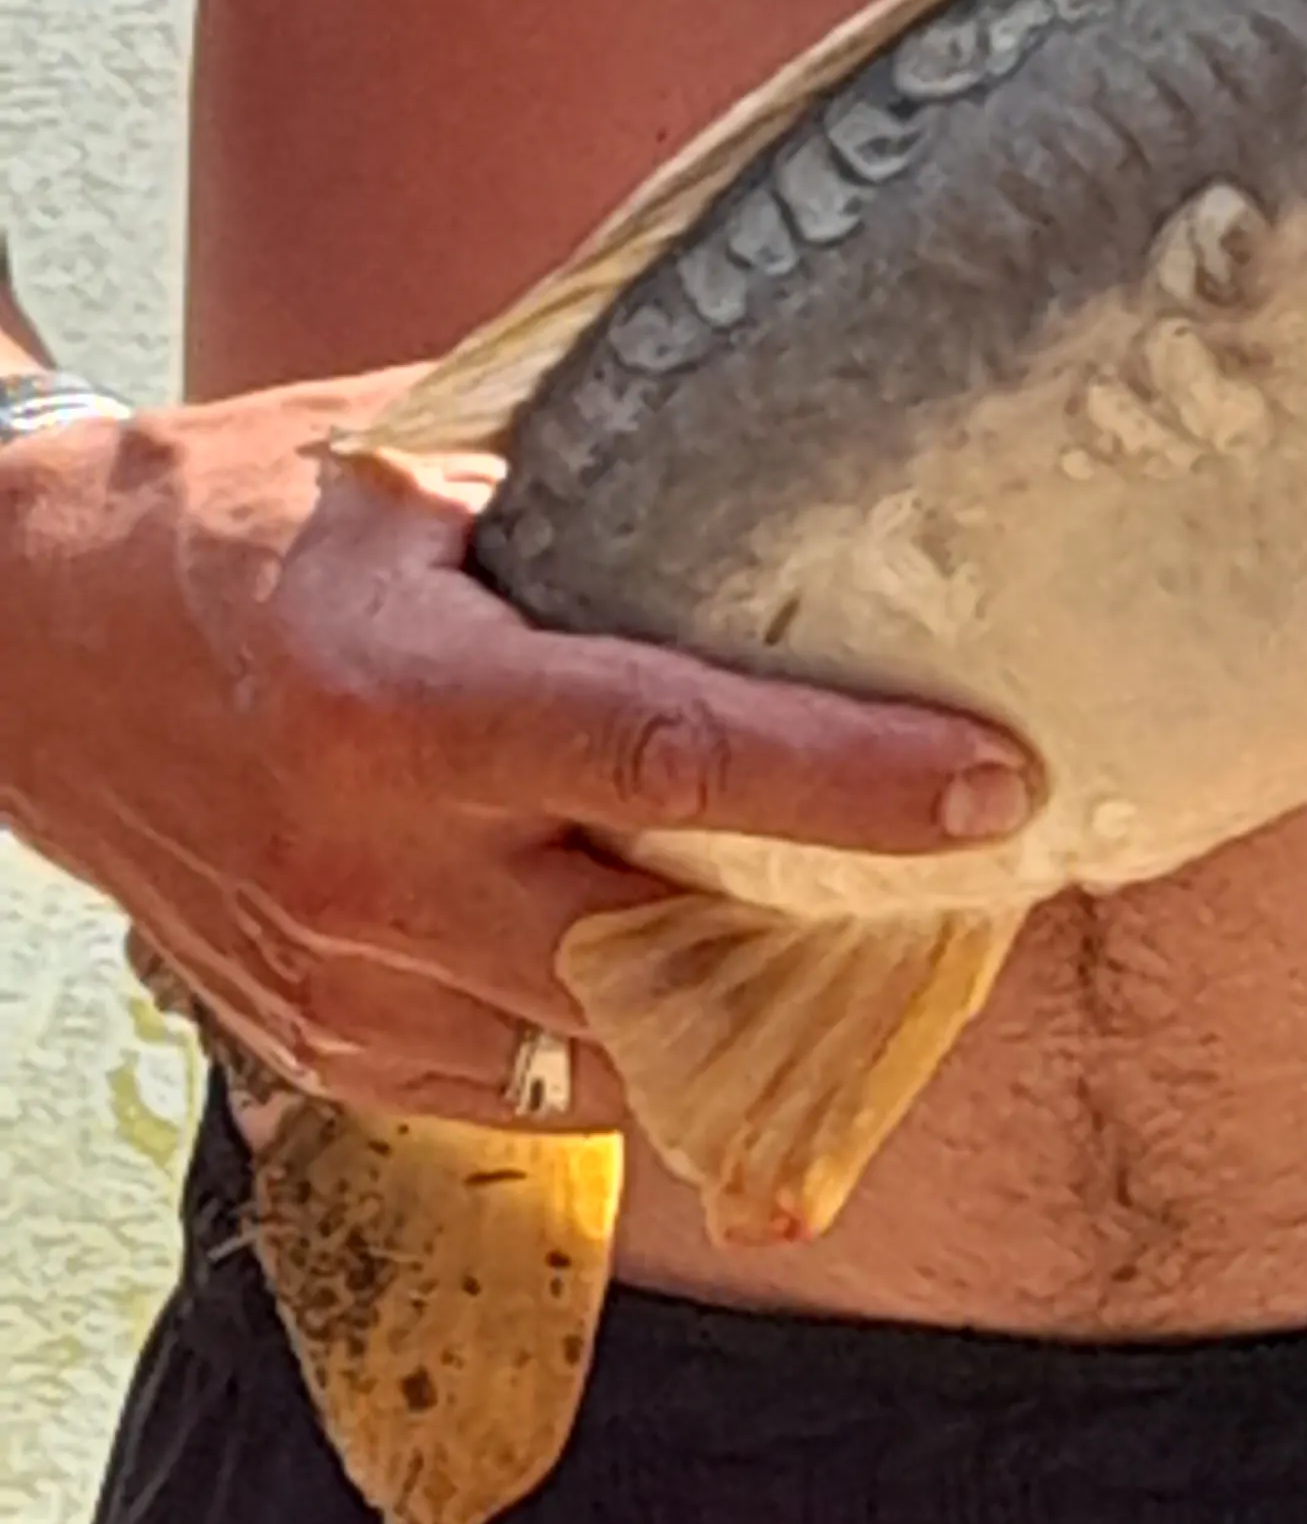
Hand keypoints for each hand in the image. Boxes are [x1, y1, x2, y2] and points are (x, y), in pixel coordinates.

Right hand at [0, 371, 1035, 1129]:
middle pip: (667, 947)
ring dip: (748, 1003)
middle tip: (981, 869)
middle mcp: (376, 865)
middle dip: (841, 929)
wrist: (14, 646)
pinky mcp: (326, 1053)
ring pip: (617, 1054)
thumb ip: (591, 469)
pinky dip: (636, 1044)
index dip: (846, 782)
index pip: (667, 757)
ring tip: (862, 918)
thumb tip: (797, 432)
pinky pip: (535, 1091)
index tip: (992, 784)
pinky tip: (700, 967)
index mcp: (402, 700)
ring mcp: (346, 981)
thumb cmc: (227, 524)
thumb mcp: (407, 454)